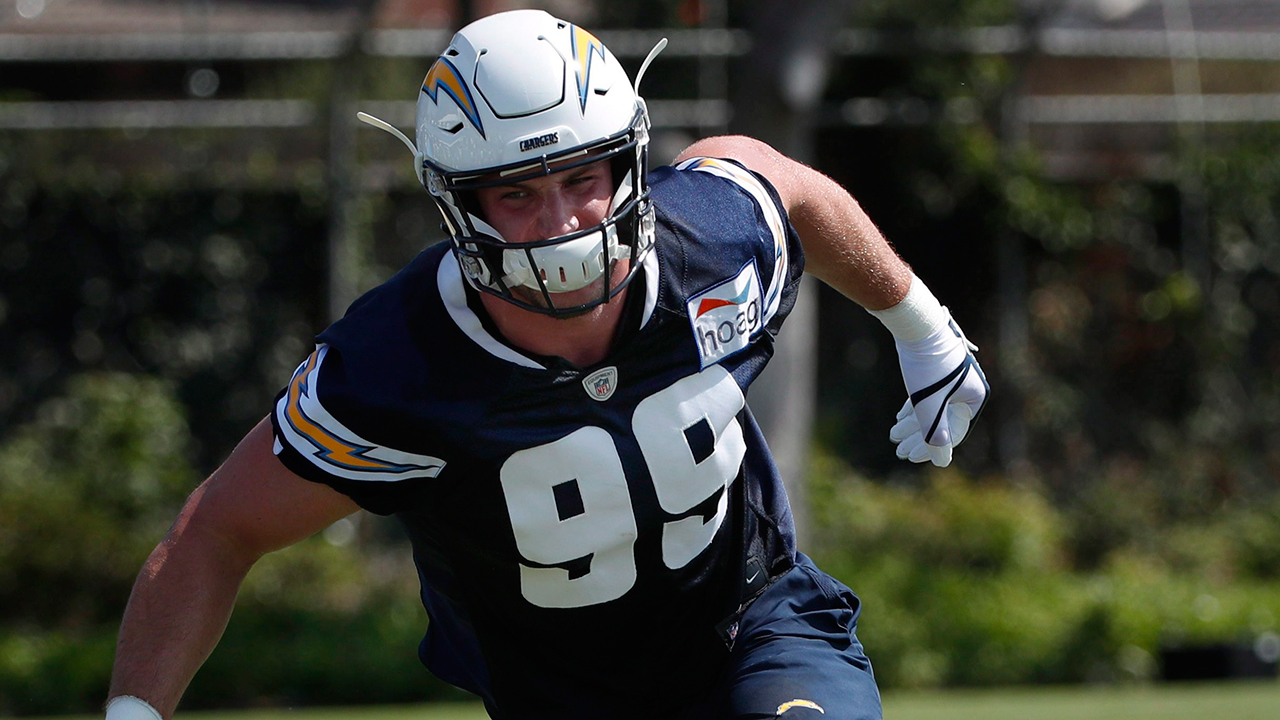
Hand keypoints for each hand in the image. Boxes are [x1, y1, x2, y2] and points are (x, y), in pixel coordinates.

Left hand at [888, 314, 988, 466]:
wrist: (916, 325)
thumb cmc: (926, 366)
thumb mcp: (929, 404)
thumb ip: (935, 432)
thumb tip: (942, 461)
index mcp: (974, 397)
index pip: (954, 432)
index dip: (932, 448)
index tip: (910, 456)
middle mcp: (968, 387)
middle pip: (942, 421)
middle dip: (918, 437)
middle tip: (899, 451)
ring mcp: (953, 378)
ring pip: (933, 407)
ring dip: (913, 423)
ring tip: (894, 435)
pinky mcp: (938, 368)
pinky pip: (929, 394)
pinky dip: (915, 407)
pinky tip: (900, 417)